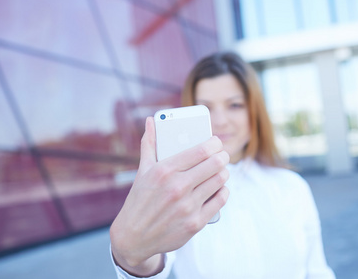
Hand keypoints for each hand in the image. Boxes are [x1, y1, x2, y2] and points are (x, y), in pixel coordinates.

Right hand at [110, 117, 229, 275]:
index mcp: (164, 170)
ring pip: (220, 180)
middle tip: (222, 156)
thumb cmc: (139, 200)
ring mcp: (187, 206)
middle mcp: (177, 187)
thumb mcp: (142, 171)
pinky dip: (223, 191)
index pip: (201, 150)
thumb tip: (150, 120)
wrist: (133, 237)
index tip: (216, 142)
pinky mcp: (195, 223)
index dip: (215, 143)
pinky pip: (220, 200)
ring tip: (220, 170)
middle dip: (223, 156)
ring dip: (224, 172)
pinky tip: (219, 188)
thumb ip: (149, 143)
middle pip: (215, 163)